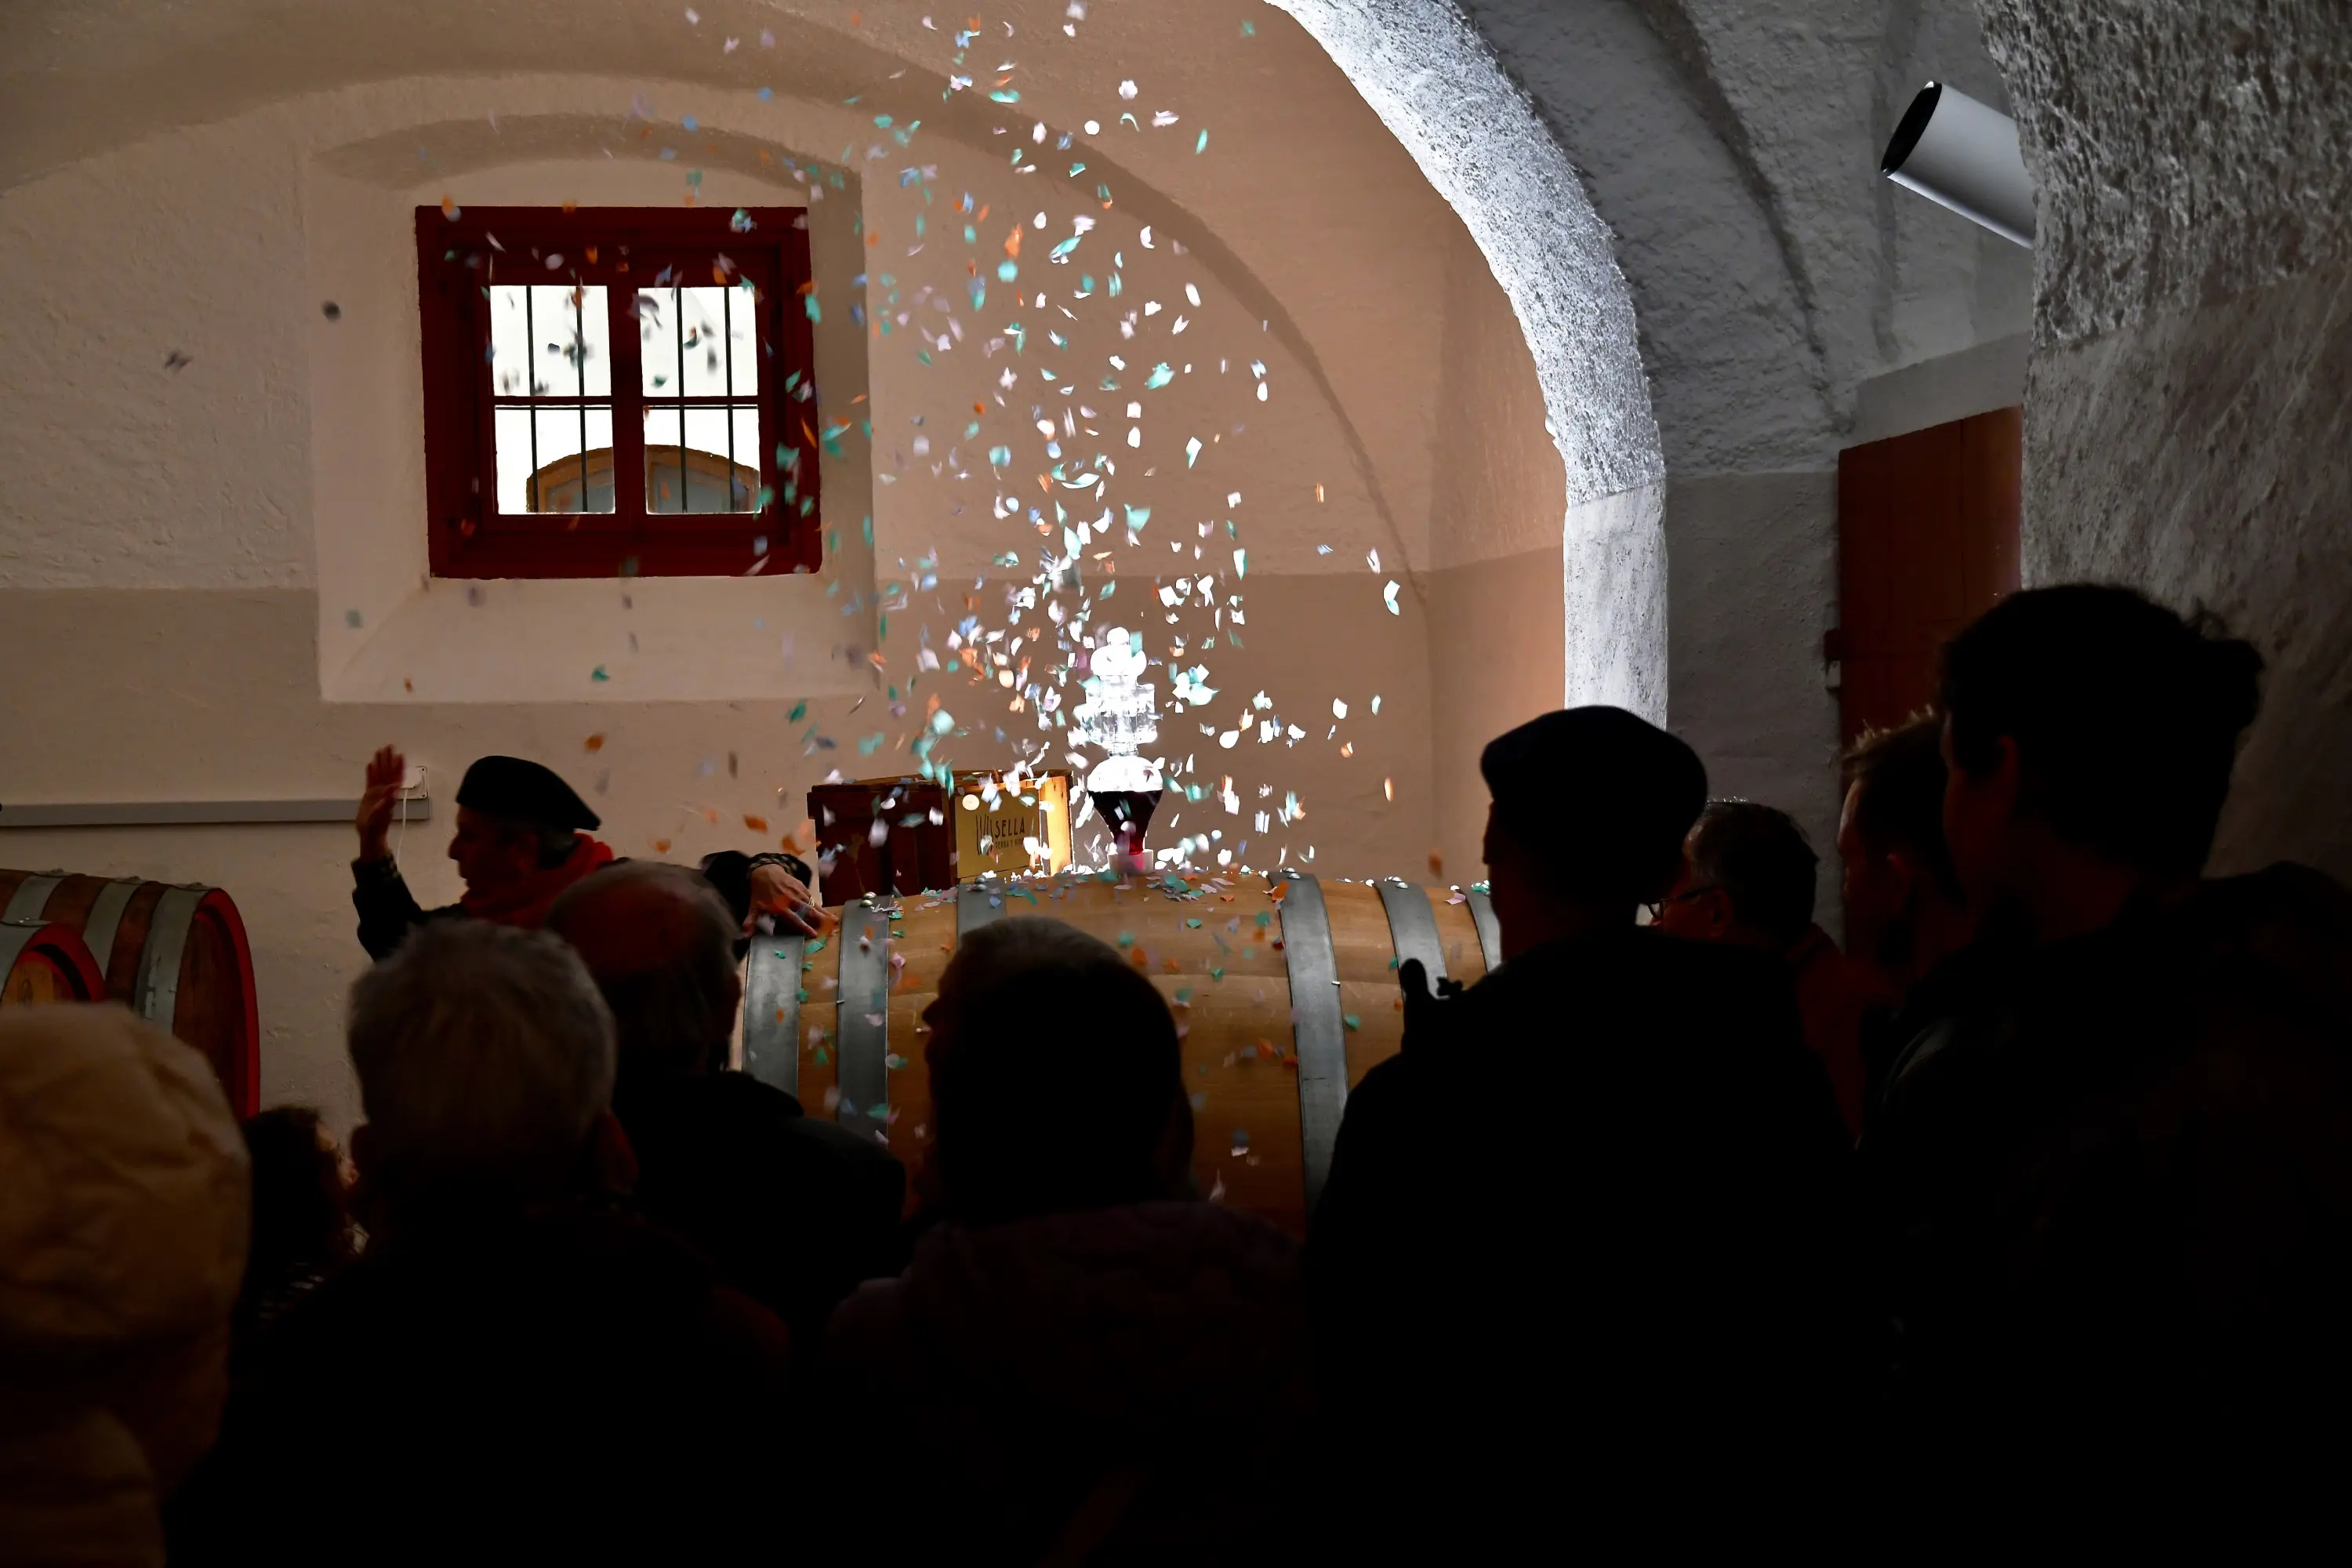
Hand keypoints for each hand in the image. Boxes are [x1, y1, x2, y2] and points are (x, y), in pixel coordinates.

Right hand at [356, 745, 404, 861]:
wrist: (369, 834)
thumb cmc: (377, 826)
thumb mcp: (382, 814)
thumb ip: (388, 801)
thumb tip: (394, 788)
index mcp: (390, 795)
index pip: (395, 777)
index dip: (398, 766)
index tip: (400, 754)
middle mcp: (385, 792)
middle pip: (387, 772)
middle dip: (389, 759)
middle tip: (389, 746)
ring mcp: (377, 793)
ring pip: (379, 774)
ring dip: (380, 763)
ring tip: (379, 751)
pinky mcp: (369, 796)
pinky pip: (370, 781)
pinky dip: (370, 772)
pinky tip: (370, 764)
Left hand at [747, 861, 830, 937]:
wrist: (765, 871)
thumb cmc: (760, 892)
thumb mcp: (754, 906)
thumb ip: (751, 921)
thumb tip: (744, 936)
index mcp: (780, 906)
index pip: (794, 918)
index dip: (804, 926)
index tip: (813, 933)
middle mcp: (790, 899)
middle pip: (807, 910)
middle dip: (819, 918)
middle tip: (831, 925)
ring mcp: (797, 892)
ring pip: (812, 903)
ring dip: (823, 912)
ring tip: (834, 919)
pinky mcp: (801, 886)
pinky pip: (811, 896)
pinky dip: (819, 904)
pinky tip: (826, 911)